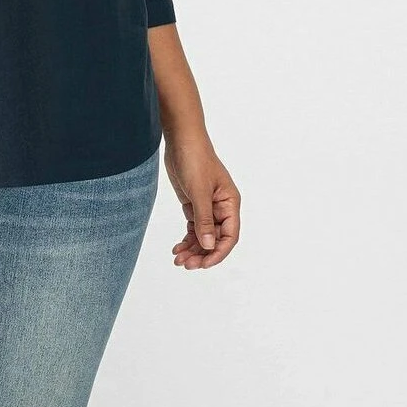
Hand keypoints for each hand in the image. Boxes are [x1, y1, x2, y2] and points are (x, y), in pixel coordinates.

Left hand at [162, 129, 239, 268]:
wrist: (181, 141)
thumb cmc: (195, 160)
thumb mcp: (199, 191)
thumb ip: (204, 220)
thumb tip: (209, 246)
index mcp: (230, 204)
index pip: (230, 236)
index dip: (218, 252)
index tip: (204, 264)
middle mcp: (221, 208)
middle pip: (215, 239)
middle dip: (202, 253)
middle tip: (186, 265)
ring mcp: (207, 207)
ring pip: (203, 236)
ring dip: (192, 249)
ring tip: (178, 260)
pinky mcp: (194, 205)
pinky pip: (193, 228)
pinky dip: (186, 239)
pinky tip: (176, 248)